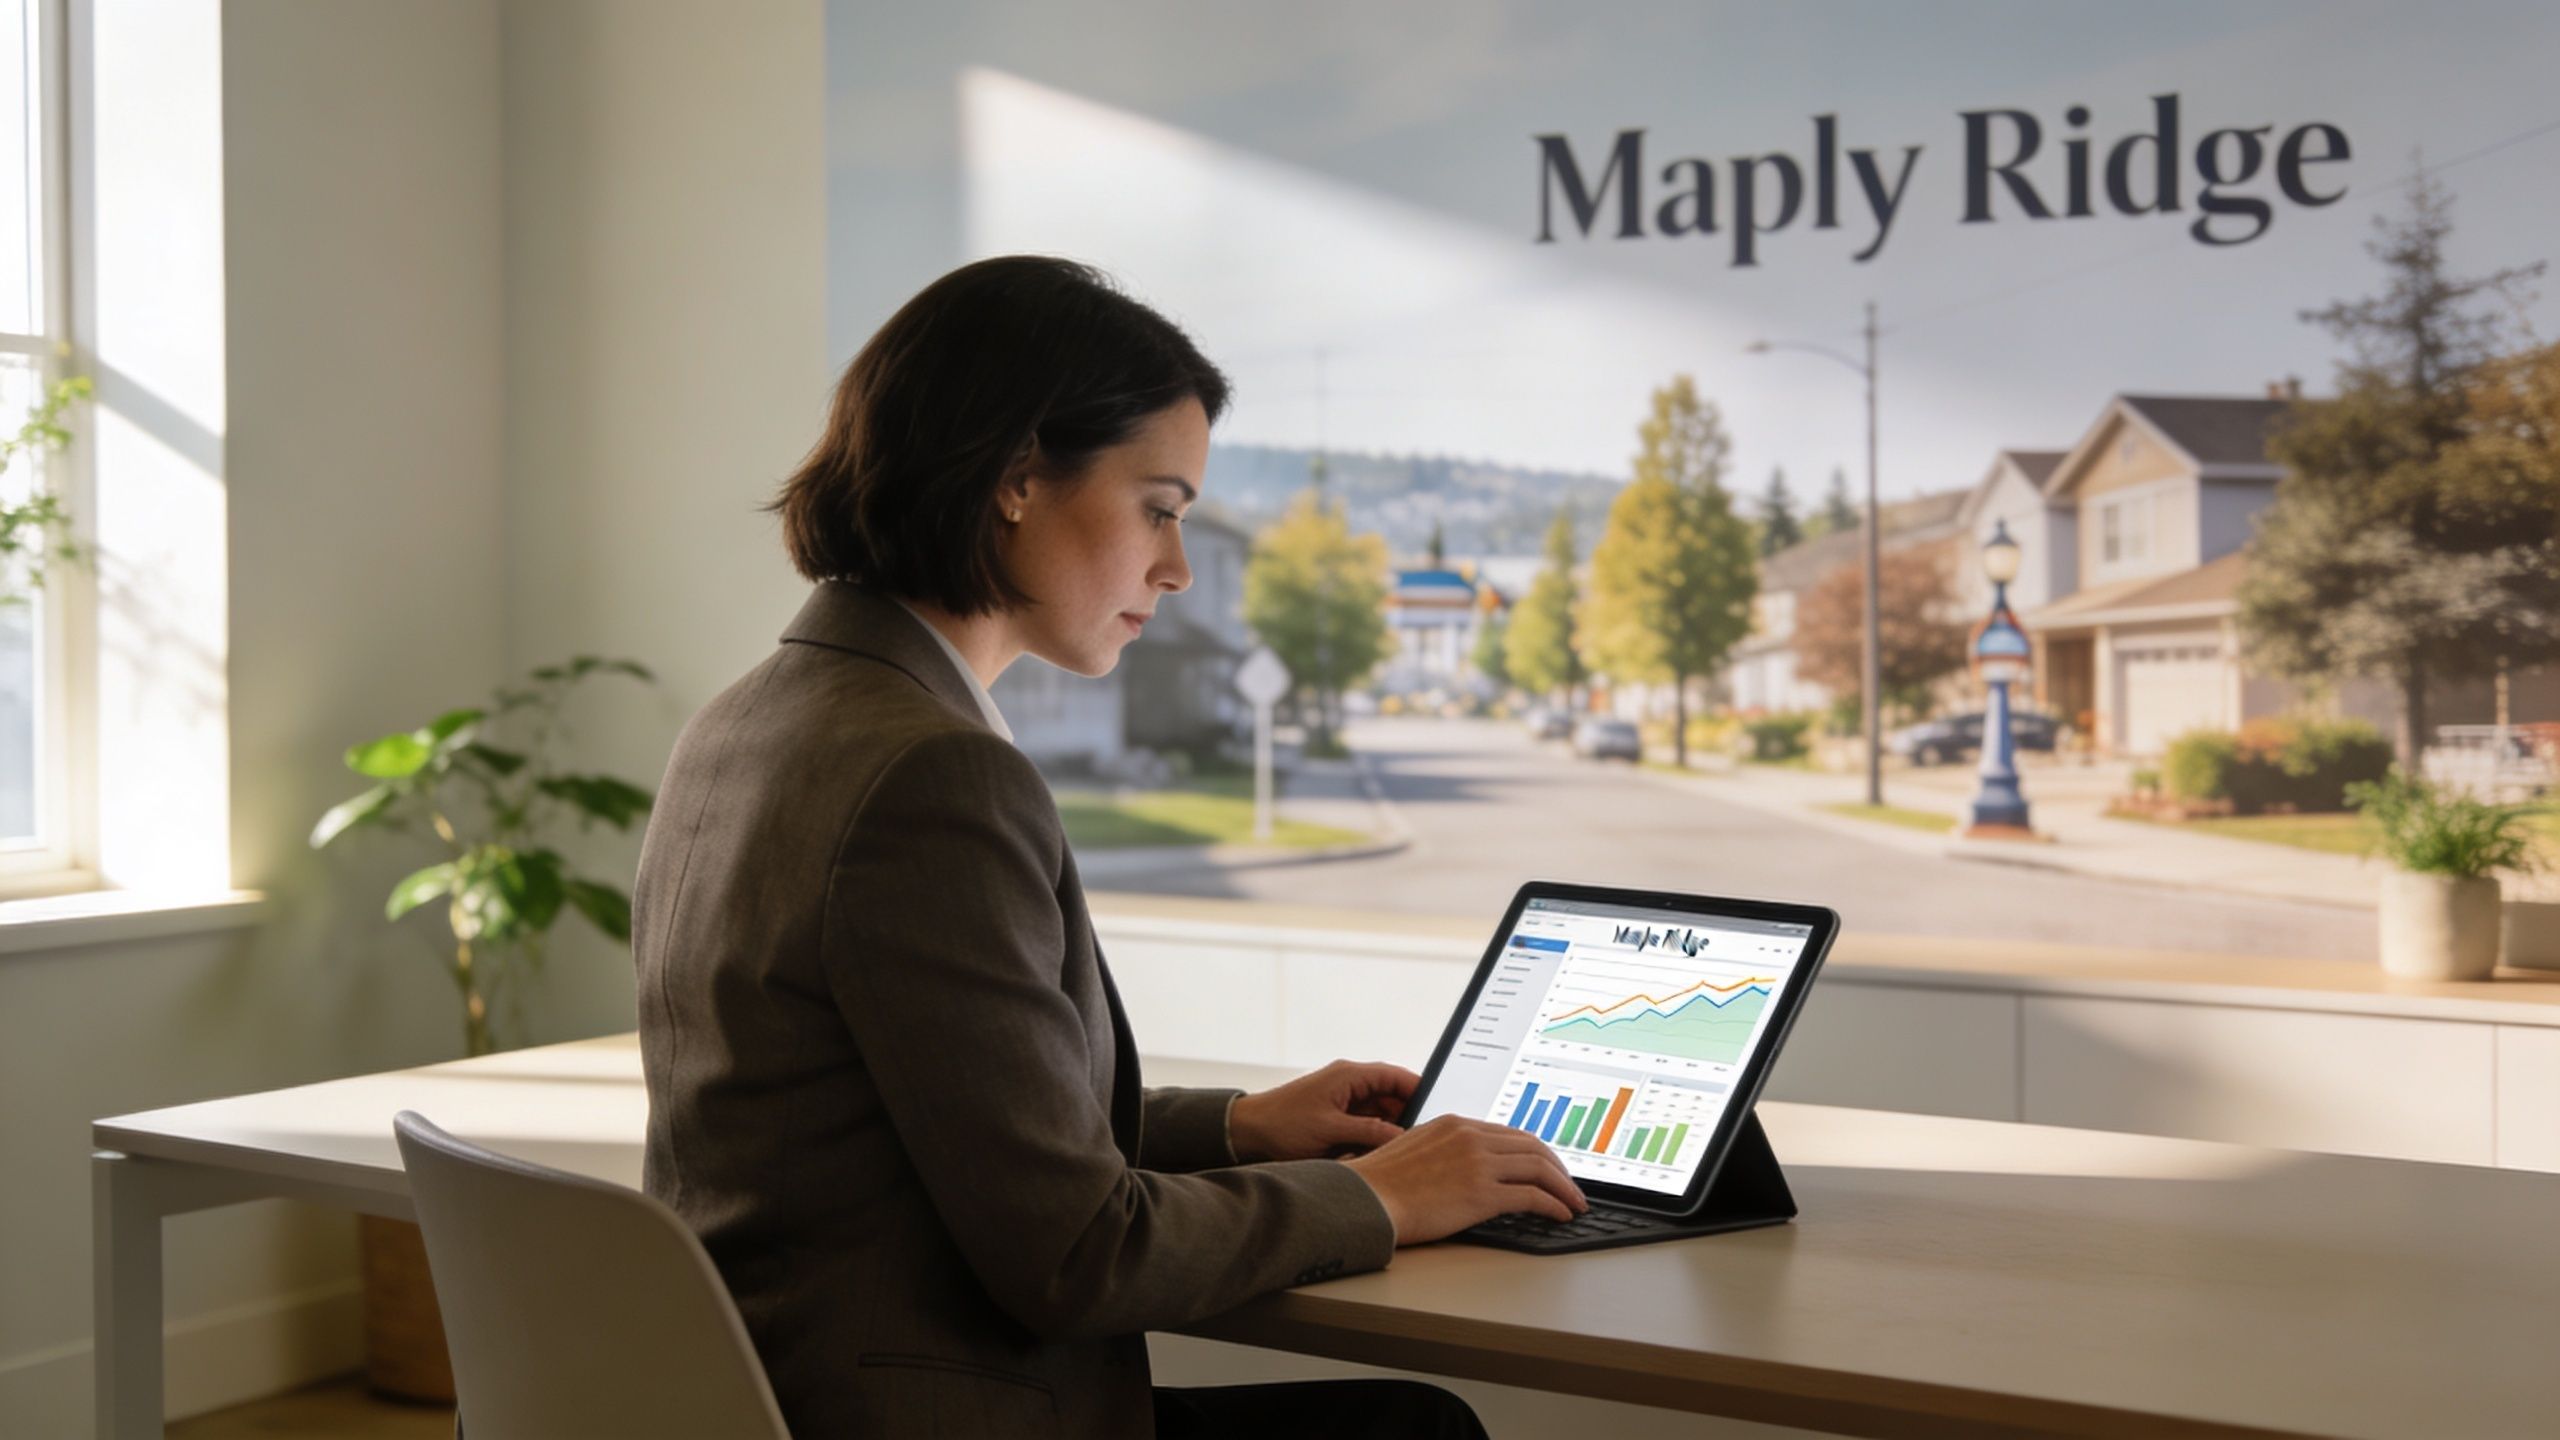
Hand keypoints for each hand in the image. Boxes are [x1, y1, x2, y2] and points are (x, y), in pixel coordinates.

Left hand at [1228, 1059, 1418, 1161]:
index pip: (1396, 1076)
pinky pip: (1366, 1122)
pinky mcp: (1337, 1114)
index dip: (1419, 1091)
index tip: (1437, 1110)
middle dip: (1406, 1117)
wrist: (1247, 1131)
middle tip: (1421, 1141)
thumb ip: (1369, 1131)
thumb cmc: (1282, 1124)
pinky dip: (1373, 1136)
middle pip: (1392, 1096)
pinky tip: (1377, 1153)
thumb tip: (1402, 1137)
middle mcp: (1350, 1082)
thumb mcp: (1330, 1130)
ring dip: (1388, 1130)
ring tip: (1400, 1150)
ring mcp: (1344, 1098)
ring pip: (1381, 1112)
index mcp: (1350, 1075)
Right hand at [1342, 1116, 1587, 1244]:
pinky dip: (1554, 1204)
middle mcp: (1471, 1137)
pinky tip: (1561, 1214)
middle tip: (1570, 1185)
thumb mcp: (1414, 1148)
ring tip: (1574, 1203)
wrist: (1364, 1199)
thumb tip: (1463, 1167)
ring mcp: (1478, 1163)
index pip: (1510, 1133)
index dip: (1535, 1152)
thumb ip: (1444, 1150)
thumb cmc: (1379, 1183)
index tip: (1547, 1167)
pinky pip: (1533, 1196)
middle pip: (1533, 1146)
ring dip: (1564, 1187)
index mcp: (1456, 1124)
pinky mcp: (1482, 1193)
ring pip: (1540, 1168)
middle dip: (1558, 1168)